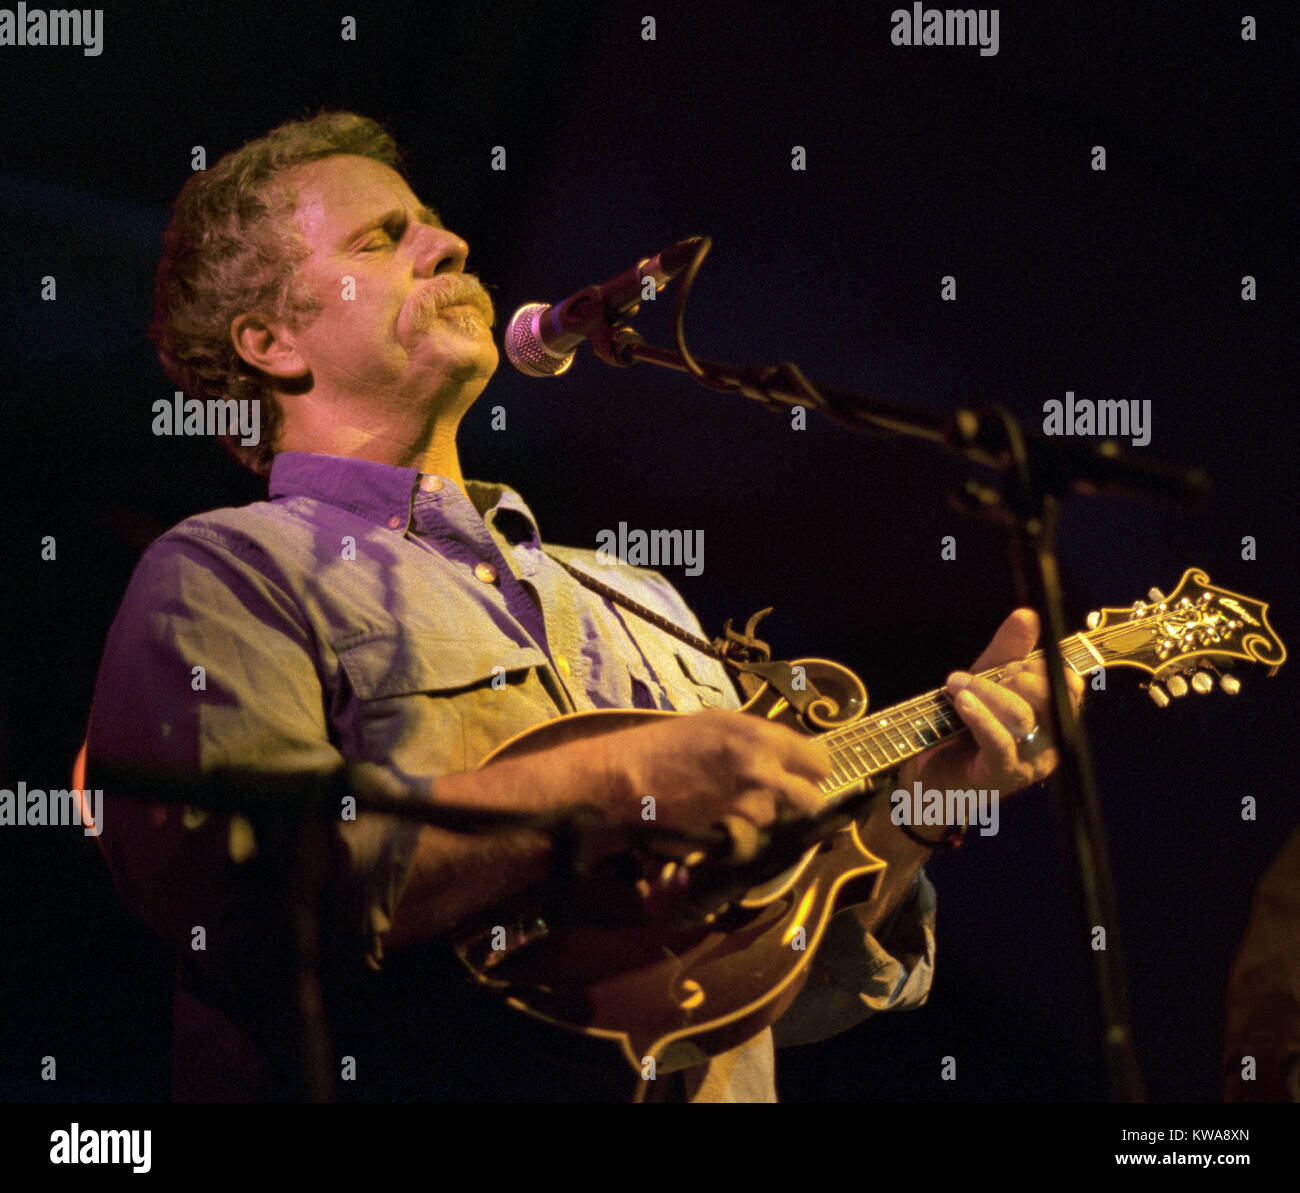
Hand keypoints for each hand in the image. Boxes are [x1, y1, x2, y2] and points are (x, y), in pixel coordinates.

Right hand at [597, 709, 831, 832]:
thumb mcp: (715, 727)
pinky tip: (727, 840)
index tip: (793, 782)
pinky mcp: (733, 842)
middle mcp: (764, 770)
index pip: (820, 763)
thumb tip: (785, 763)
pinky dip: (748, 851)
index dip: (806, 775)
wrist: (618, 779)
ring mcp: (750, 809)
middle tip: (774, 810)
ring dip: (771, 831)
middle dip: (798, 808)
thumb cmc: (660, 749)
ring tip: (743, 826)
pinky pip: (759, 851)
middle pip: (813, 801)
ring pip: (787, 830)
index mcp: (761, 737)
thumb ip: (757, 744)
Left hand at [908, 608, 1083, 800]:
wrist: (932, 776)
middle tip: (970, 677)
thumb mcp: (987, 682)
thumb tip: (1028, 613)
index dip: (1037, 666)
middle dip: (1009, 676)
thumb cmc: (966, 728)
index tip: (1006, 666)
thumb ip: (1008, 651)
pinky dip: (980, 717)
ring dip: (985, 691)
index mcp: (1055, 717)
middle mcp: (1052, 741)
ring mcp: (1031, 762)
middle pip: (1048, 696)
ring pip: (1021, 716)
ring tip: (954, 684)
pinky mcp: (1003, 776)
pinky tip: (961, 702)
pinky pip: (1000, 743)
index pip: (1067, 684)